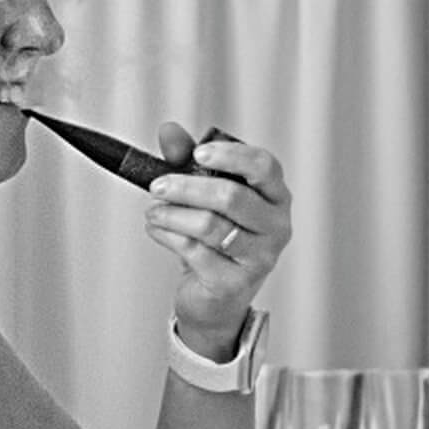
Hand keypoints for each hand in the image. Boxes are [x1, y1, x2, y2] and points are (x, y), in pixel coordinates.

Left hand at [145, 123, 291, 357]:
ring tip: (152, 211)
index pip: (264, 166)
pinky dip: (168, 236)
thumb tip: (168, 130)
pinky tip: (156, 230)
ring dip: (171, 214)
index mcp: (275, 196)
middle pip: (231, 197)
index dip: (231, 156)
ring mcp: (260, 257)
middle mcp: (276, 226)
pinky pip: (195, 252)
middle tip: (157, 185)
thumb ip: (187, 159)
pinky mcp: (235, 283)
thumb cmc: (216, 239)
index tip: (198, 153)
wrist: (216, 298)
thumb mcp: (203, 193)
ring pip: (209, 226)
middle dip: (186, 187)